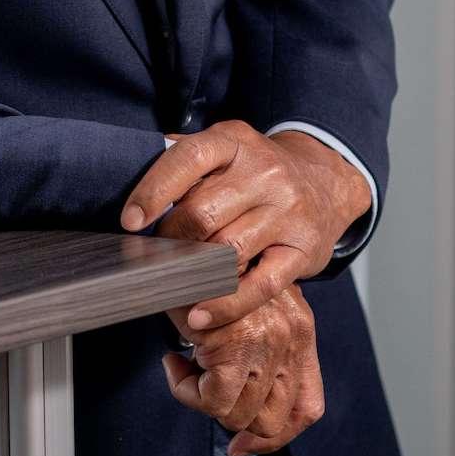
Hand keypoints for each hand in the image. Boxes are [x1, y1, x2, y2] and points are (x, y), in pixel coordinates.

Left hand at [120, 121, 370, 329]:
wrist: (326, 180)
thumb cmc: (258, 171)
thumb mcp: (225, 148)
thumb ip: (182, 158)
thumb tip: (128, 171)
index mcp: (234, 141)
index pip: (188, 159)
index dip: (153, 191)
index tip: (130, 221)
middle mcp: (264, 172)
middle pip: (203, 213)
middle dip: (170, 241)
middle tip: (152, 258)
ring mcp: (287, 212)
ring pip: (227, 252)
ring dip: (192, 275)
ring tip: (171, 285)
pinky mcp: (302, 251)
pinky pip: (258, 286)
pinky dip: (225, 305)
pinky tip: (200, 314)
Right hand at [159, 282, 323, 455]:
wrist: (190, 238)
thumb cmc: (210, 270)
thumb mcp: (247, 306)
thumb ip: (258, 348)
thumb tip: (240, 420)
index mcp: (300, 330)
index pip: (307, 407)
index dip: (274, 437)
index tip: (243, 444)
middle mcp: (292, 337)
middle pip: (273, 420)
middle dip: (232, 418)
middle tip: (202, 389)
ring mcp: (267, 342)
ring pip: (238, 415)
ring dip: (204, 401)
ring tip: (185, 369)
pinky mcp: (236, 345)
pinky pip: (211, 401)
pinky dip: (186, 391)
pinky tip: (174, 364)